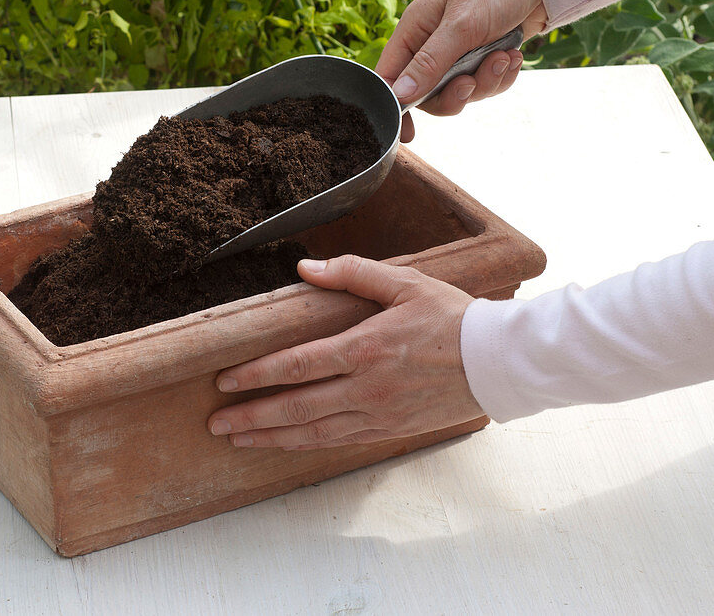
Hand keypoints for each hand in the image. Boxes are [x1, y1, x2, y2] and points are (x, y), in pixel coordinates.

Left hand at [207, 255, 484, 449]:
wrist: (498, 362)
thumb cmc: (452, 317)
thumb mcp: (404, 282)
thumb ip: (352, 273)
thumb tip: (304, 267)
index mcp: (363, 348)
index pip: (295, 365)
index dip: (255, 375)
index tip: (224, 381)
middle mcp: (365, 388)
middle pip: (295, 408)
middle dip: (251, 417)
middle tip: (215, 423)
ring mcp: (377, 414)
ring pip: (313, 432)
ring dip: (271, 438)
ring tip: (238, 440)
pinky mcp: (390, 430)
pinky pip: (338, 441)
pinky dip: (305, 445)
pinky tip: (285, 444)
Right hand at [377, 0, 547, 140]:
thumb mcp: (461, 25)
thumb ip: (430, 62)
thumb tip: (399, 95)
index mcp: (414, 30)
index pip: (391, 76)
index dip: (395, 105)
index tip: (406, 132)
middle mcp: (432, 44)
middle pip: (428, 94)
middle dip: (455, 94)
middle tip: (472, 82)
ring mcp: (458, 54)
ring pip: (460, 92)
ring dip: (484, 82)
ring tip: (503, 58)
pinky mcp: (482, 58)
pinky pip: (484, 86)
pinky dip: (500, 77)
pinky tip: (512, 57)